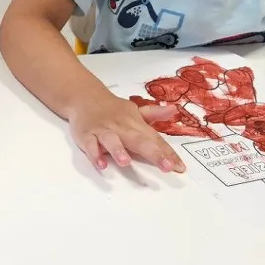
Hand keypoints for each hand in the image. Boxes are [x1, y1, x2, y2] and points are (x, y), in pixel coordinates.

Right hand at [67, 91, 185, 173]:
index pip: (155, 139)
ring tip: (125, 162)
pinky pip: (90, 145)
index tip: (179, 167)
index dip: (168, 153)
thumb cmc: (112, 109)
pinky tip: (100, 164)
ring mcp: (103, 131)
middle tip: (166, 166)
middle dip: (153, 154)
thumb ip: (154, 114)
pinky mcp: (87, 136)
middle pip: (139, 141)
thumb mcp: (135, 110)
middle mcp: (121, 127)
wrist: (84, 96)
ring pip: (112, 141)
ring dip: (118, 151)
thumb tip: (174, 110)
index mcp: (135, 124)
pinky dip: (94, 154)